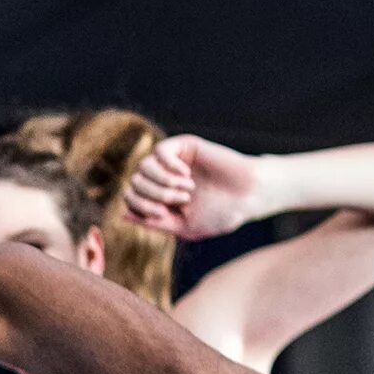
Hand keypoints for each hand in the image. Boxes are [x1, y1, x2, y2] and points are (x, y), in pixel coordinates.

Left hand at [124, 134, 262, 240]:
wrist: (249, 195)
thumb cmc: (220, 213)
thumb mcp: (184, 227)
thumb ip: (154, 222)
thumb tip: (124, 214)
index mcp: (159, 198)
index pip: (130, 199)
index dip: (141, 208)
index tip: (164, 214)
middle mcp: (161, 178)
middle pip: (133, 184)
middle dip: (155, 196)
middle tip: (183, 200)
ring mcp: (171, 162)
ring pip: (143, 167)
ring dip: (163, 182)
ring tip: (188, 189)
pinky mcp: (183, 146)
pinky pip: (159, 151)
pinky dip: (168, 165)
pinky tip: (186, 174)